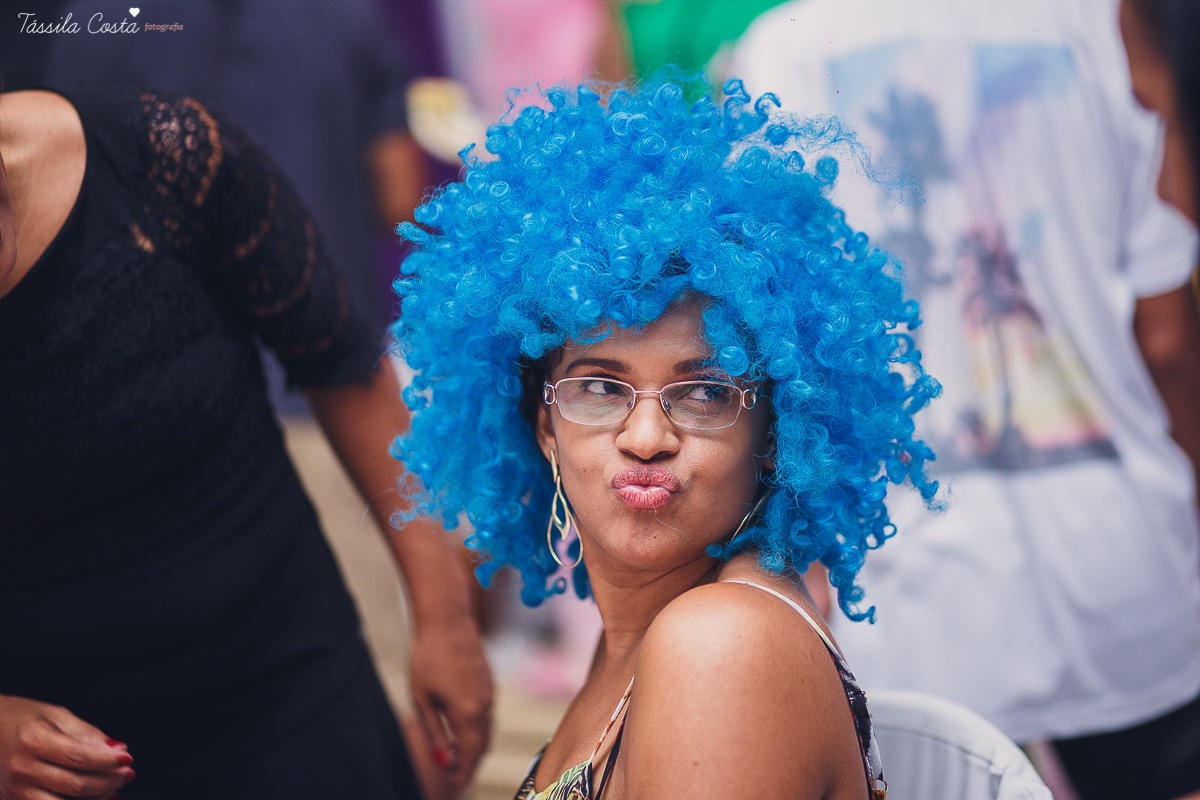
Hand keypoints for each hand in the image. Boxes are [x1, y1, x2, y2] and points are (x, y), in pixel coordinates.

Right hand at [0, 695, 134, 799]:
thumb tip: (116, 749)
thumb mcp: (55, 715)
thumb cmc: (21, 719)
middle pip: (75, 785)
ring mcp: (15, 790)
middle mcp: (21, 769)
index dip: (108, 761)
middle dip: (109, 781)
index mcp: (32, 740)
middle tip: (126, 773)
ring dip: (97, 798)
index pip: (79, 757)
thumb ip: (87, 734)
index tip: (127, 758)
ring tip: (114, 787)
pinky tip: (95, 797)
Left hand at [409, 612, 492, 791]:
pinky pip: (486, 714)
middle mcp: (484, 705)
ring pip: (486, 730)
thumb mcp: (423, 699)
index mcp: (468, 713)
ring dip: (473, 747)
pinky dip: (476, 729)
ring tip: (455, 757)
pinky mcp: (488, 682)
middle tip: (454, 777)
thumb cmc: (429, 657)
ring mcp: (489, 692)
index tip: (454, 786)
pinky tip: (460, 729)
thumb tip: (442, 759)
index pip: (470, 755)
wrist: (448, 620)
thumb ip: (435, 732)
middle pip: (482, 746)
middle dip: (469, 764)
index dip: (463, 774)